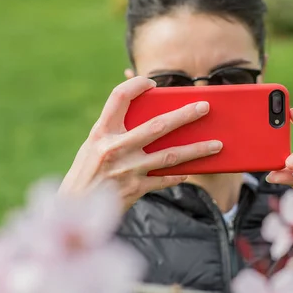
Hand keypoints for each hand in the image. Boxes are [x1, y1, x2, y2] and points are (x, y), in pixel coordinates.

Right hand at [59, 76, 222, 210]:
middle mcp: (114, 148)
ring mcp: (127, 170)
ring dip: (197, 150)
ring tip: (217, 144)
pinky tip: (191, 170)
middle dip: (184, 115)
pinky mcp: (136, 189)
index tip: (154, 83)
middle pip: (157, 126)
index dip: (137, 85)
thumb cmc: (86, 172)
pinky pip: (165, 179)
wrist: (75, 209)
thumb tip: (146, 113)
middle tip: (205, 107)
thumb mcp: (93, 146)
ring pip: (170, 156)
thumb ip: (115, 130)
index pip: (119, 97)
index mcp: (101, 132)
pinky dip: (179, 174)